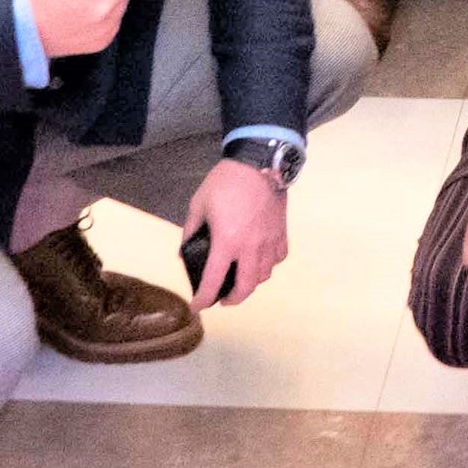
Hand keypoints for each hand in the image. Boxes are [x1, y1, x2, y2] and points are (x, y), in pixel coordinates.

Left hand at [177, 153, 289, 307]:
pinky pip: (278, 257)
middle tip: (223, 299)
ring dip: (251, 283)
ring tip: (242, 280)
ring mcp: (269, 240)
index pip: (213, 281)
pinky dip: (269, 265)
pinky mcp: (281, 231)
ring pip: (265, 275)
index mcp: (226, 243)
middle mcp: (250, 248)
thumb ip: (191, 229)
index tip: (197, 305)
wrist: (259, 162)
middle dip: (233, 299)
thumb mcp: (199, 204)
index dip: (203, 299)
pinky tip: (262, 260)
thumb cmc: (225, 182)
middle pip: (246, 287)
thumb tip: (187, 248)